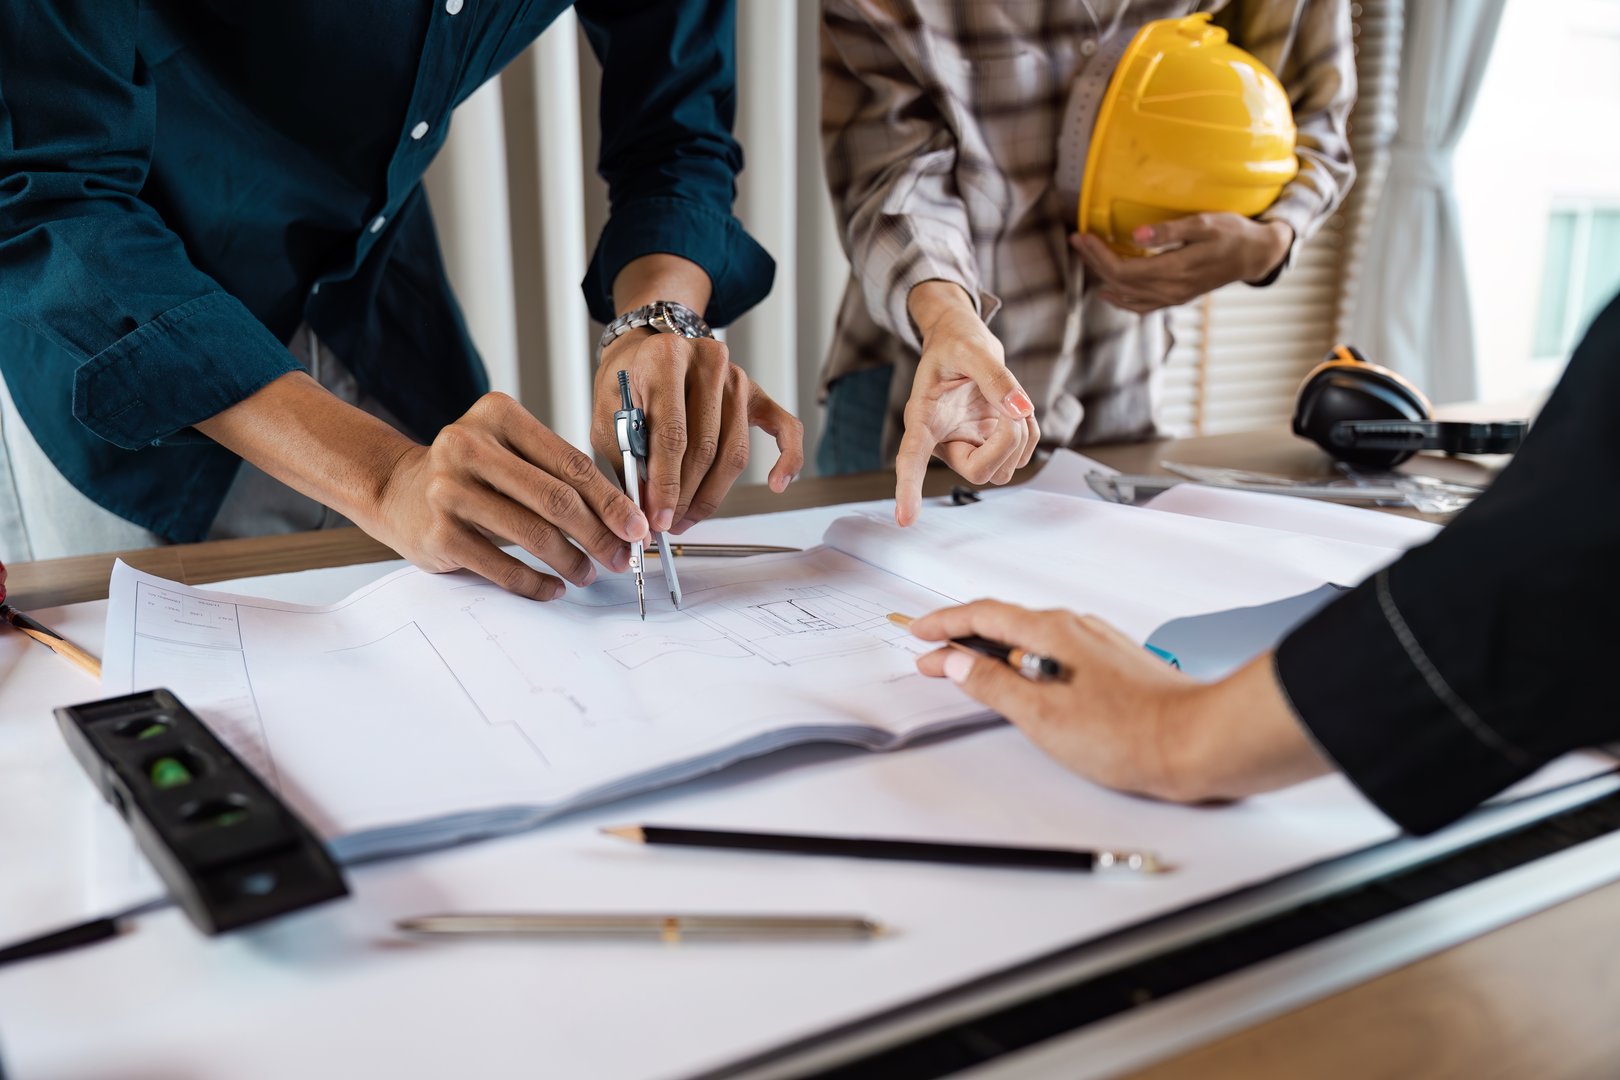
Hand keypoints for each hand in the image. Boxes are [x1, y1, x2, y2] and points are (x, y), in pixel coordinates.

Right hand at [374, 392, 648, 600]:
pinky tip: (554, 586)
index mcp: (498, 415)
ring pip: (533, 534)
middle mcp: (468, 446)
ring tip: (588, 573)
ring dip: (571, 561)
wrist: (395, 488)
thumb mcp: (509, 450)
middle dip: (599, 535)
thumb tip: (622, 517)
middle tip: (621, 556)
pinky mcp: (439, 534)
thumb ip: (557, 472)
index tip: (637, 527)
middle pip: (556, 499)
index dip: (611, 500)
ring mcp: (449, 490)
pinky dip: (536, 583)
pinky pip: (503, 566)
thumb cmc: (471, 471)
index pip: (570, 462)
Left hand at [591, 330, 803, 534]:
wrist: (648, 349)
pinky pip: (785, 428)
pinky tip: (777, 484)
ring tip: (688, 518)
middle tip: (668, 524)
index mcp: (666, 358)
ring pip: (735, 451)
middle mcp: (708, 362)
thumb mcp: (607, 414)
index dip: (666, 483)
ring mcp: (737, 377)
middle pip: (706, 447)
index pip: (673, 433)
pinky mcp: (756, 393)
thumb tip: (646, 509)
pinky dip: (787, 459)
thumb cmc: (628, 382)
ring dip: (713, 494)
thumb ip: (627, 458)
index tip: (658, 517)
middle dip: (686, 495)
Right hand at [896, 281, 1038, 525]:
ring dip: (1020, 437)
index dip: (909, 488)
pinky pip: (1020, 456)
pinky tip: (1014, 409)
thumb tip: (1020, 408)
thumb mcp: (972, 348)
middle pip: (978, 472)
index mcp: (924, 419)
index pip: (912, 459)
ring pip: (1003, 470)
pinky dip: (1029, 433)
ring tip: (1011, 401)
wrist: (963, 341)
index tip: (905, 518)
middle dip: (1007, 443)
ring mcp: (969, 446)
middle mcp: (944, 441)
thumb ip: (996, 377)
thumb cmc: (956, 343)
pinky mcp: (990, 445)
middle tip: (1012, 409)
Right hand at [910, 600, 1331, 801]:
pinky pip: (1052, 652)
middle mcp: (1075, 628)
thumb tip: (958, 664)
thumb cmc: (1131, 734)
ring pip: (1030, 638)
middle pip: (1005, 623)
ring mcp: (1096, 645)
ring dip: (993, 652)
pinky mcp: (1111, 666)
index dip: (945, 624)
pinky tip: (1025, 685)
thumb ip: (994, 686)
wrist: (1200, 742)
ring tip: (969, 671)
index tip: (919, 634)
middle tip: (933, 654)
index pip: (984, 616)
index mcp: (1053, 632)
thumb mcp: (1042, 715)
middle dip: (963, 637)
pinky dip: (1023, 663)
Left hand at [1071, 214, 1293, 314]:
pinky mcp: (1176, 299)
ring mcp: (1173, 298)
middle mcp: (1171, 290)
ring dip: (1103, 277)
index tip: (1083, 236)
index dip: (1099, 255)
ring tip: (1087, 256)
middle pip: (1120, 283)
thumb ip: (1169, 231)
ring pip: (1127, 295)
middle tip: (1078, 240)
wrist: (1255, 255)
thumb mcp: (1204, 224)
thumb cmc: (1232, 233)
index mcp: (1175, 271)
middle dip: (1095, 261)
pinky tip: (1108, 291)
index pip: (1124, 270)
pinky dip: (1121, 299)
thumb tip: (1135, 234)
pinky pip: (1141, 306)